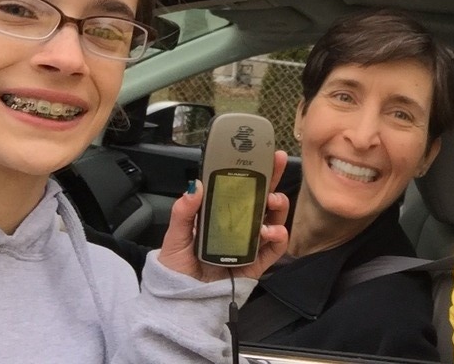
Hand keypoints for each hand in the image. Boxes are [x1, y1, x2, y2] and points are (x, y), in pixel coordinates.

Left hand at [157, 150, 289, 282]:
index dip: (252, 170)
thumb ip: (184, 211)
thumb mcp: (175, 235)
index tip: (261, 153)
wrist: (181, 300)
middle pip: (262, 197)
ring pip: (274, 219)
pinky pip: (275, 248)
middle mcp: (239, 225)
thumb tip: (196, 184)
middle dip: (274, 178)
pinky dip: (278, 236)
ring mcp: (251, 243)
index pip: (240, 187)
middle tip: (278, 163)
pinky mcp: (258, 263)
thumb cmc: (177, 266)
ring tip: (272, 202)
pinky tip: (269, 232)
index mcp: (221, 213)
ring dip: (278, 206)